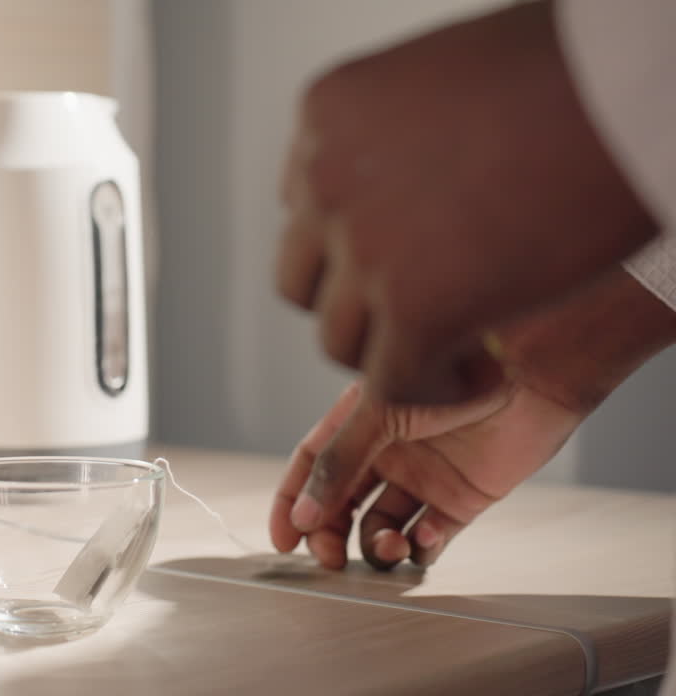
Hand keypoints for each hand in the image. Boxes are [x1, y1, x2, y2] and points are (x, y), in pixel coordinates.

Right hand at [270, 268, 675, 569]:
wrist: (531, 373)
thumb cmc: (452, 373)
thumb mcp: (378, 412)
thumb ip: (337, 463)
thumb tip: (302, 516)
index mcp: (358, 423)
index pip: (312, 468)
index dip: (292, 504)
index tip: (283, 542)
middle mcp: (387, 452)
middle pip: (343, 505)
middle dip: (331, 536)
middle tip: (330, 559)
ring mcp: (424, 477)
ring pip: (382, 525)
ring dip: (377, 545)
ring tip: (390, 545)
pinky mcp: (462, 499)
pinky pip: (431, 536)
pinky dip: (422, 548)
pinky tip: (424, 539)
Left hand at [276, 0, 657, 405]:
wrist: (623, 87)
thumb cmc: (562, 74)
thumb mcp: (442, 84)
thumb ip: (396, 140)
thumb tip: (398, 197)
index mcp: (328, 116)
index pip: (302, 207)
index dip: (354, 243)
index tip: (411, 253)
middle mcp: (326, 181)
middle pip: (306, 280)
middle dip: (361, 304)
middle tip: (428, 306)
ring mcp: (364, 248)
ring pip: (340, 340)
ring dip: (397, 349)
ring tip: (463, 340)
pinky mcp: (416, 309)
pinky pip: (394, 383)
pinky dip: (435, 390)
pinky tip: (482, 369)